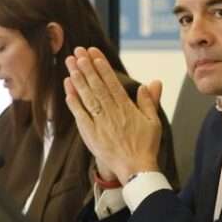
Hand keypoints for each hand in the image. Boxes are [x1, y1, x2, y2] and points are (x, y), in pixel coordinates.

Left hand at [63, 47, 163, 184]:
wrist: (136, 169)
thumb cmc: (146, 146)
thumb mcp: (153, 122)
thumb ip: (150, 100)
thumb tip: (153, 82)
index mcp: (127, 108)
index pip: (112, 82)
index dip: (102, 66)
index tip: (93, 52)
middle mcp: (112, 112)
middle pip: (97, 85)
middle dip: (86, 67)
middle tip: (77, 52)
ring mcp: (100, 123)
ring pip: (87, 97)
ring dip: (78, 79)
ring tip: (70, 64)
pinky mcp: (91, 134)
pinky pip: (80, 114)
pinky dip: (74, 101)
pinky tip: (68, 88)